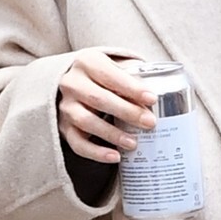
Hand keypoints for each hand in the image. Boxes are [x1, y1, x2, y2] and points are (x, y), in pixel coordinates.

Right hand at [57, 50, 156, 164]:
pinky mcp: (63, 127)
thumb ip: (131, 75)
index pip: (109, 75)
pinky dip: (96, 153)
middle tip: (150, 123)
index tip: (152, 99)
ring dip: (112, 134)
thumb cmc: (102, 77)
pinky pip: (77, 144)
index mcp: (86, 62)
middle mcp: (71, 83)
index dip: (131, 88)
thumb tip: (158, 95)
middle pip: (98, 99)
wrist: (72, 85)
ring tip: (134, 143)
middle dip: (127, 112)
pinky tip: (115, 156)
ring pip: (86, 121)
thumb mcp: (113, 67)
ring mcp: (65, 106)